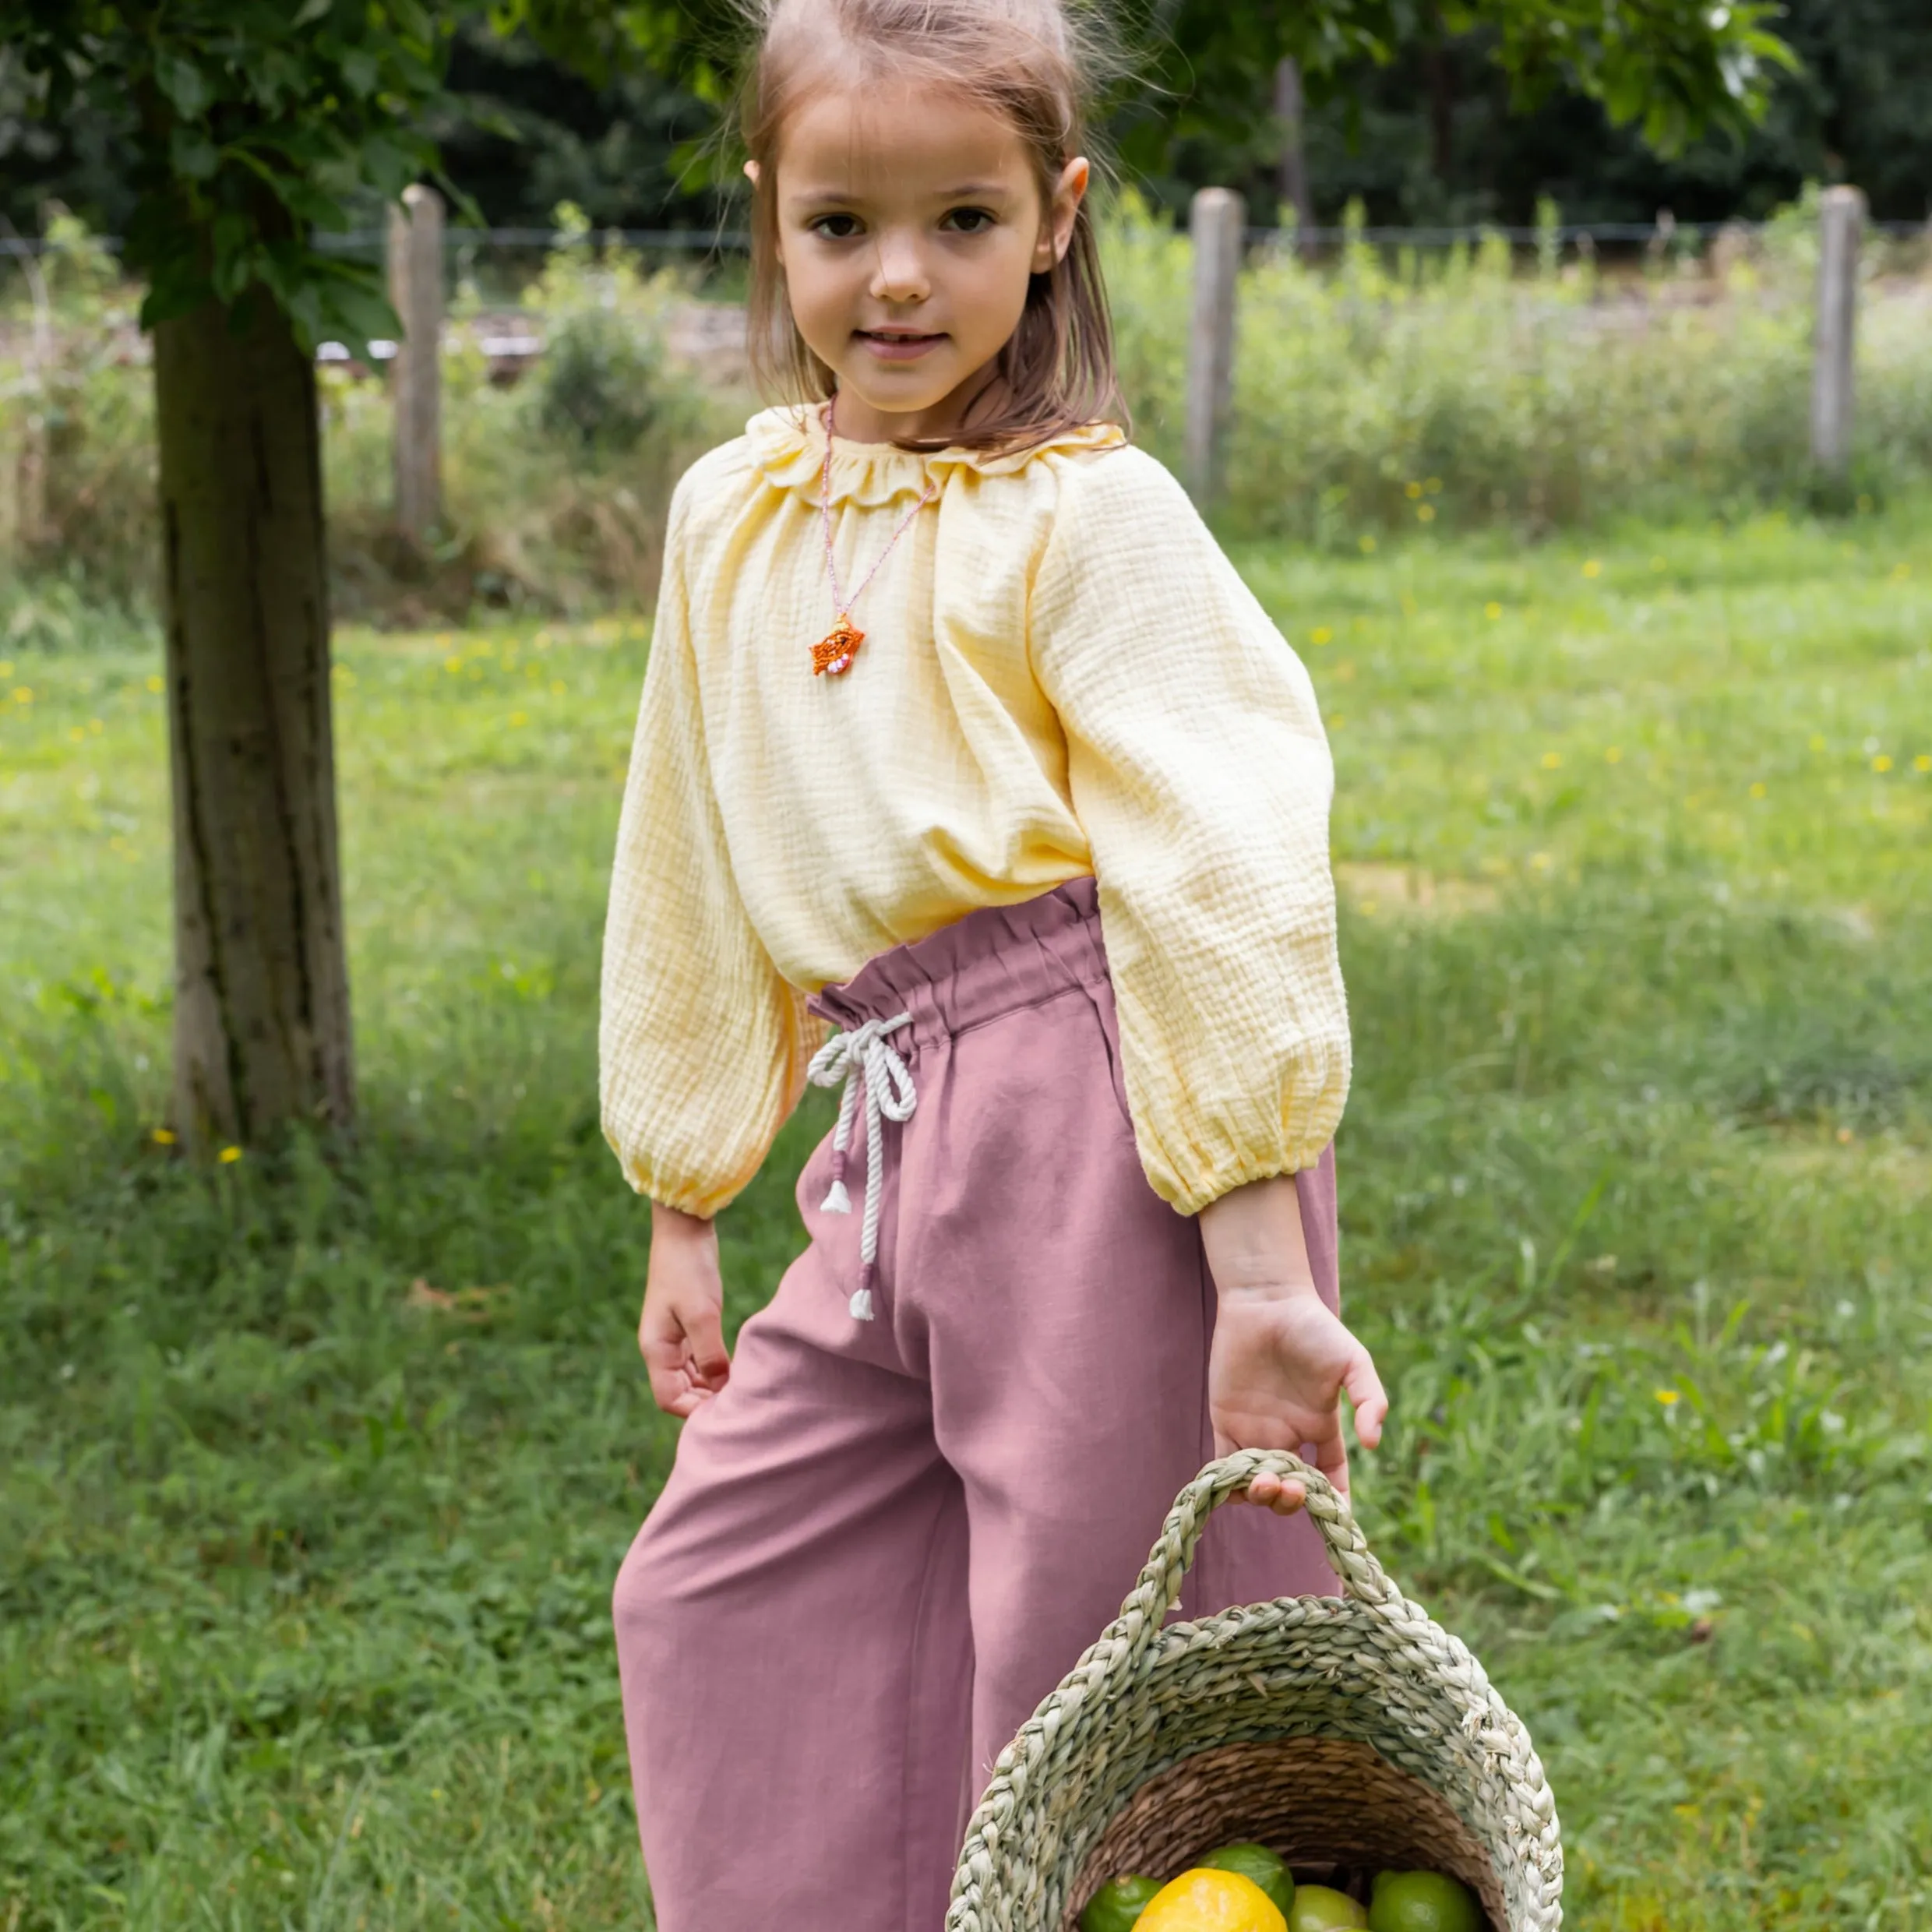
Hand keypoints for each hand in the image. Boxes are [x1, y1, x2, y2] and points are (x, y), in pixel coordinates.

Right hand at [639, 1203, 730, 1417]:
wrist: (685, 1231)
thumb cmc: (689, 1269)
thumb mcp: (702, 1313)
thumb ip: (709, 1354)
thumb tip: (721, 1387)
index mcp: (656, 1350)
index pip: (669, 1399)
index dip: (694, 1411)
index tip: (726, 1410)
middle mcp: (662, 1349)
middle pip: (681, 1393)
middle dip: (707, 1402)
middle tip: (741, 1403)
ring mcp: (674, 1339)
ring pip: (692, 1378)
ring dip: (713, 1387)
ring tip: (743, 1390)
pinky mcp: (689, 1327)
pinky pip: (700, 1360)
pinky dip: (716, 1369)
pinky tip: (738, 1370)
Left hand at [1198, 1173, 1388, 1511]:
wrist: (1265, 1301)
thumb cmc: (1314, 1328)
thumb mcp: (1353, 1362)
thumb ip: (1370, 1399)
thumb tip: (1372, 1443)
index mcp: (1320, 1426)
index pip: (1331, 1476)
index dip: (1334, 1503)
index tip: (1338, 1519)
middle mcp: (1289, 1434)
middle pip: (1291, 1489)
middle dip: (1290, 1501)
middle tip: (1288, 1489)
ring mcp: (1256, 1430)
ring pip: (1256, 1483)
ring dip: (1260, 1497)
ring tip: (1263, 1483)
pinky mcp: (1226, 1420)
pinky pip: (1223, 1465)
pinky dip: (1226, 1485)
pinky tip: (1233, 1488)